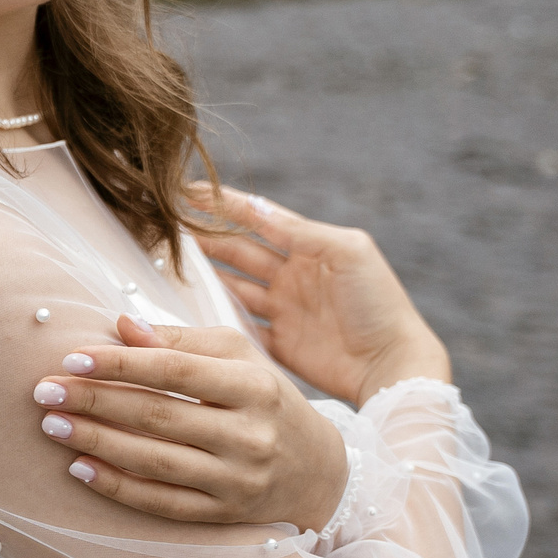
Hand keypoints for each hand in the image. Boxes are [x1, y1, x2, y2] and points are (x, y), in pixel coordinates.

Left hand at [32, 316, 350, 528]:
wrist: (318, 471)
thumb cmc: (264, 399)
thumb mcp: (237, 358)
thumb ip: (180, 340)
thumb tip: (121, 324)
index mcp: (253, 385)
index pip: (176, 370)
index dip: (120, 363)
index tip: (71, 358)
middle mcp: (248, 434)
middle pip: (158, 415)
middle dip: (94, 401)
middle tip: (43, 390)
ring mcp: (237, 479)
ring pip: (154, 461)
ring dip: (95, 442)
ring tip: (51, 424)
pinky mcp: (223, 514)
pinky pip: (161, 502)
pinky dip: (116, 486)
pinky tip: (79, 467)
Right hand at [188, 185, 450, 406]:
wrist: (392, 365)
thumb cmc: (379, 304)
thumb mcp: (348, 252)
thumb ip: (301, 230)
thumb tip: (255, 207)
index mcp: (311, 248)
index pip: (258, 218)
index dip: (223, 204)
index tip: (186, 191)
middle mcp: (293, 275)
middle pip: (237, 250)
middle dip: (203, 236)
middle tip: (164, 228)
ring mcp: (283, 309)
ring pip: (231, 285)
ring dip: (202, 274)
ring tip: (166, 263)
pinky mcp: (277, 343)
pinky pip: (237, 325)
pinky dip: (214, 316)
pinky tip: (188, 309)